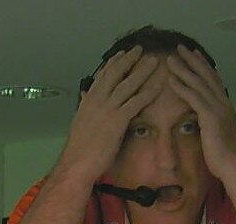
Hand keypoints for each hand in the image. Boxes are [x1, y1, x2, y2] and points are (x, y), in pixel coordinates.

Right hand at [58, 46, 160, 182]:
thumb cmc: (80, 148)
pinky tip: (158, 86)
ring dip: (142, 71)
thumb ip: (85, 107)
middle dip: (128, 60)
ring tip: (154, 61)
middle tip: (140, 50)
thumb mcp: (80, 122)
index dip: (113, 63)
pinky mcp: (117, 121)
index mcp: (88, 101)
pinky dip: (147, 93)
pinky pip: (135, 102)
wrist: (78, 162)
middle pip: (115, 73)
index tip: (122, 54)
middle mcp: (97, 100)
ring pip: (127, 84)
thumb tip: (85, 96)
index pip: (102, 76)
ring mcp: (107, 109)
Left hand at [167, 45, 235, 180]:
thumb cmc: (225, 157)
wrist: (233, 165)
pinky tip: (171, 80)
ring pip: (199, 83)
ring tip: (171, 59)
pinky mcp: (210, 116)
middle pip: (206, 76)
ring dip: (184, 69)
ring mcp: (218, 108)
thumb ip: (211, 124)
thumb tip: (203, 123)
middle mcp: (223, 103)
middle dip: (193, 61)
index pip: (214, 81)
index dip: (204, 67)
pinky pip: (194, 97)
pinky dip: (182, 87)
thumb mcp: (218, 135)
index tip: (194, 55)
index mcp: (226, 107)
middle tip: (181, 48)